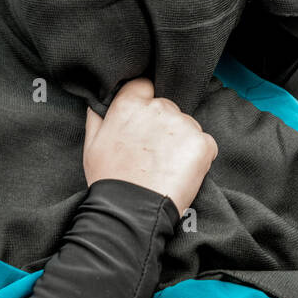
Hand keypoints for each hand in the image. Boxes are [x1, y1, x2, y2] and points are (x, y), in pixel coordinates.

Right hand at [82, 78, 216, 215]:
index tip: (144, 122)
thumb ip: (98, 115)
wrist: (132, 211)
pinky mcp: (202, 144)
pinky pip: (205, 144)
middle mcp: (159, 107)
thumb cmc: (110, 180)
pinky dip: (198, 157)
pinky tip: (181, 173)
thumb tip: (101, 100)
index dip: (145, 102)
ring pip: (187, 126)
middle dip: (164, 126)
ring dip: (181, 141)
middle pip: (168, 107)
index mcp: (131, 104)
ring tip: (166, 168)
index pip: (144, 85)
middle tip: (153, 154)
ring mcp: (183, 125)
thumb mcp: (92, 144)